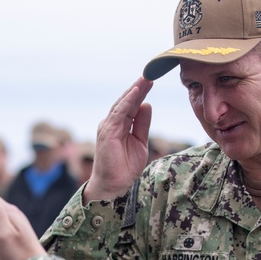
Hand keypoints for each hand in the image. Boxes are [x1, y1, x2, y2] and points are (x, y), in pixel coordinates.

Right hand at [83, 77, 153, 202]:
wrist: (113, 185)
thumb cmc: (124, 167)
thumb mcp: (140, 142)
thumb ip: (142, 124)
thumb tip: (147, 105)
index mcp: (120, 125)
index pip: (132, 106)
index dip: (142, 93)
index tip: (152, 81)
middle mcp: (112, 123)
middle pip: (127, 101)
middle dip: (139, 88)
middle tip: (151, 73)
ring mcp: (108, 127)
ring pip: (122, 104)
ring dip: (134, 91)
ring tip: (145, 79)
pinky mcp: (108, 132)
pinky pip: (119, 113)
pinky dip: (127, 102)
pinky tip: (136, 92)